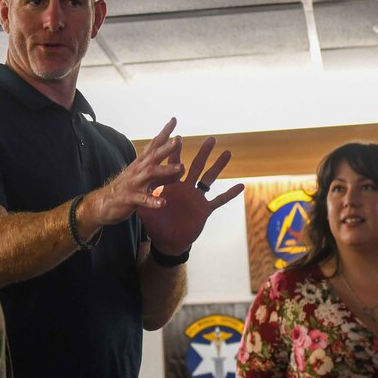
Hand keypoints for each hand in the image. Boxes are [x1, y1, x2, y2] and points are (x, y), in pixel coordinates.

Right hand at [76, 118, 183, 235]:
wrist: (102, 203)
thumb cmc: (126, 189)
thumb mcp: (145, 179)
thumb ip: (164, 174)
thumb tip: (182, 167)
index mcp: (141, 164)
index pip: (153, 145)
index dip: (164, 133)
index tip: (174, 120)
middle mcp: (138, 170)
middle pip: (153, 156)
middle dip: (166, 147)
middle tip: (179, 139)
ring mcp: (134, 183)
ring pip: (150, 174)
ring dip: (165, 170)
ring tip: (181, 168)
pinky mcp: (130, 198)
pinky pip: (142, 199)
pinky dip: (152, 201)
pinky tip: (163, 203)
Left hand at [138, 136, 243, 254]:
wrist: (167, 241)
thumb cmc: (156, 224)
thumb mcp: (147, 210)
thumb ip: (143, 198)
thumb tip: (135, 186)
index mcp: (171, 185)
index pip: (173, 165)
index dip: (176, 152)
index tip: (179, 136)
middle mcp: (186, 187)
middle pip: (196, 166)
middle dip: (203, 153)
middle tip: (211, 139)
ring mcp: (196, 197)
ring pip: (209, 179)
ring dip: (219, 166)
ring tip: (228, 152)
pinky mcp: (204, 209)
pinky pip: (219, 200)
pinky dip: (230, 194)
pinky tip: (241, 186)